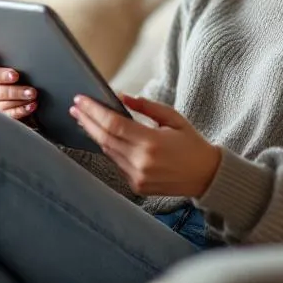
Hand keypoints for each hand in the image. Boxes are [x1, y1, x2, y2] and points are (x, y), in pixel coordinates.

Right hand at [0, 42, 37, 123]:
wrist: (28, 96)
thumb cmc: (16, 75)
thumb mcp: (10, 62)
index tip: (14, 75)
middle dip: (12, 89)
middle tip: (30, 90)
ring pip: (2, 105)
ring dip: (19, 99)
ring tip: (33, 95)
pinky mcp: (3, 118)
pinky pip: (9, 116)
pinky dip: (21, 110)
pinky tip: (31, 105)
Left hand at [70, 93, 221, 197]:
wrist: (207, 176)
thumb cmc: (191, 144)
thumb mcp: (173, 118)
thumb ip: (146, 107)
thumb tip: (121, 97)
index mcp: (151, 142)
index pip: (113, 124)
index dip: (94, 111)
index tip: (81, 100)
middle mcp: (141, 162)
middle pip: (104, 138)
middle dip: (87, 121)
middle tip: (75, 107)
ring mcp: (138, 177)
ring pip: (108, 151)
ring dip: (95, 134)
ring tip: (85, 119)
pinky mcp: (137, 186)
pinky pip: (117, 163)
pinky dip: (110, 149)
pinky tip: (105, 137)